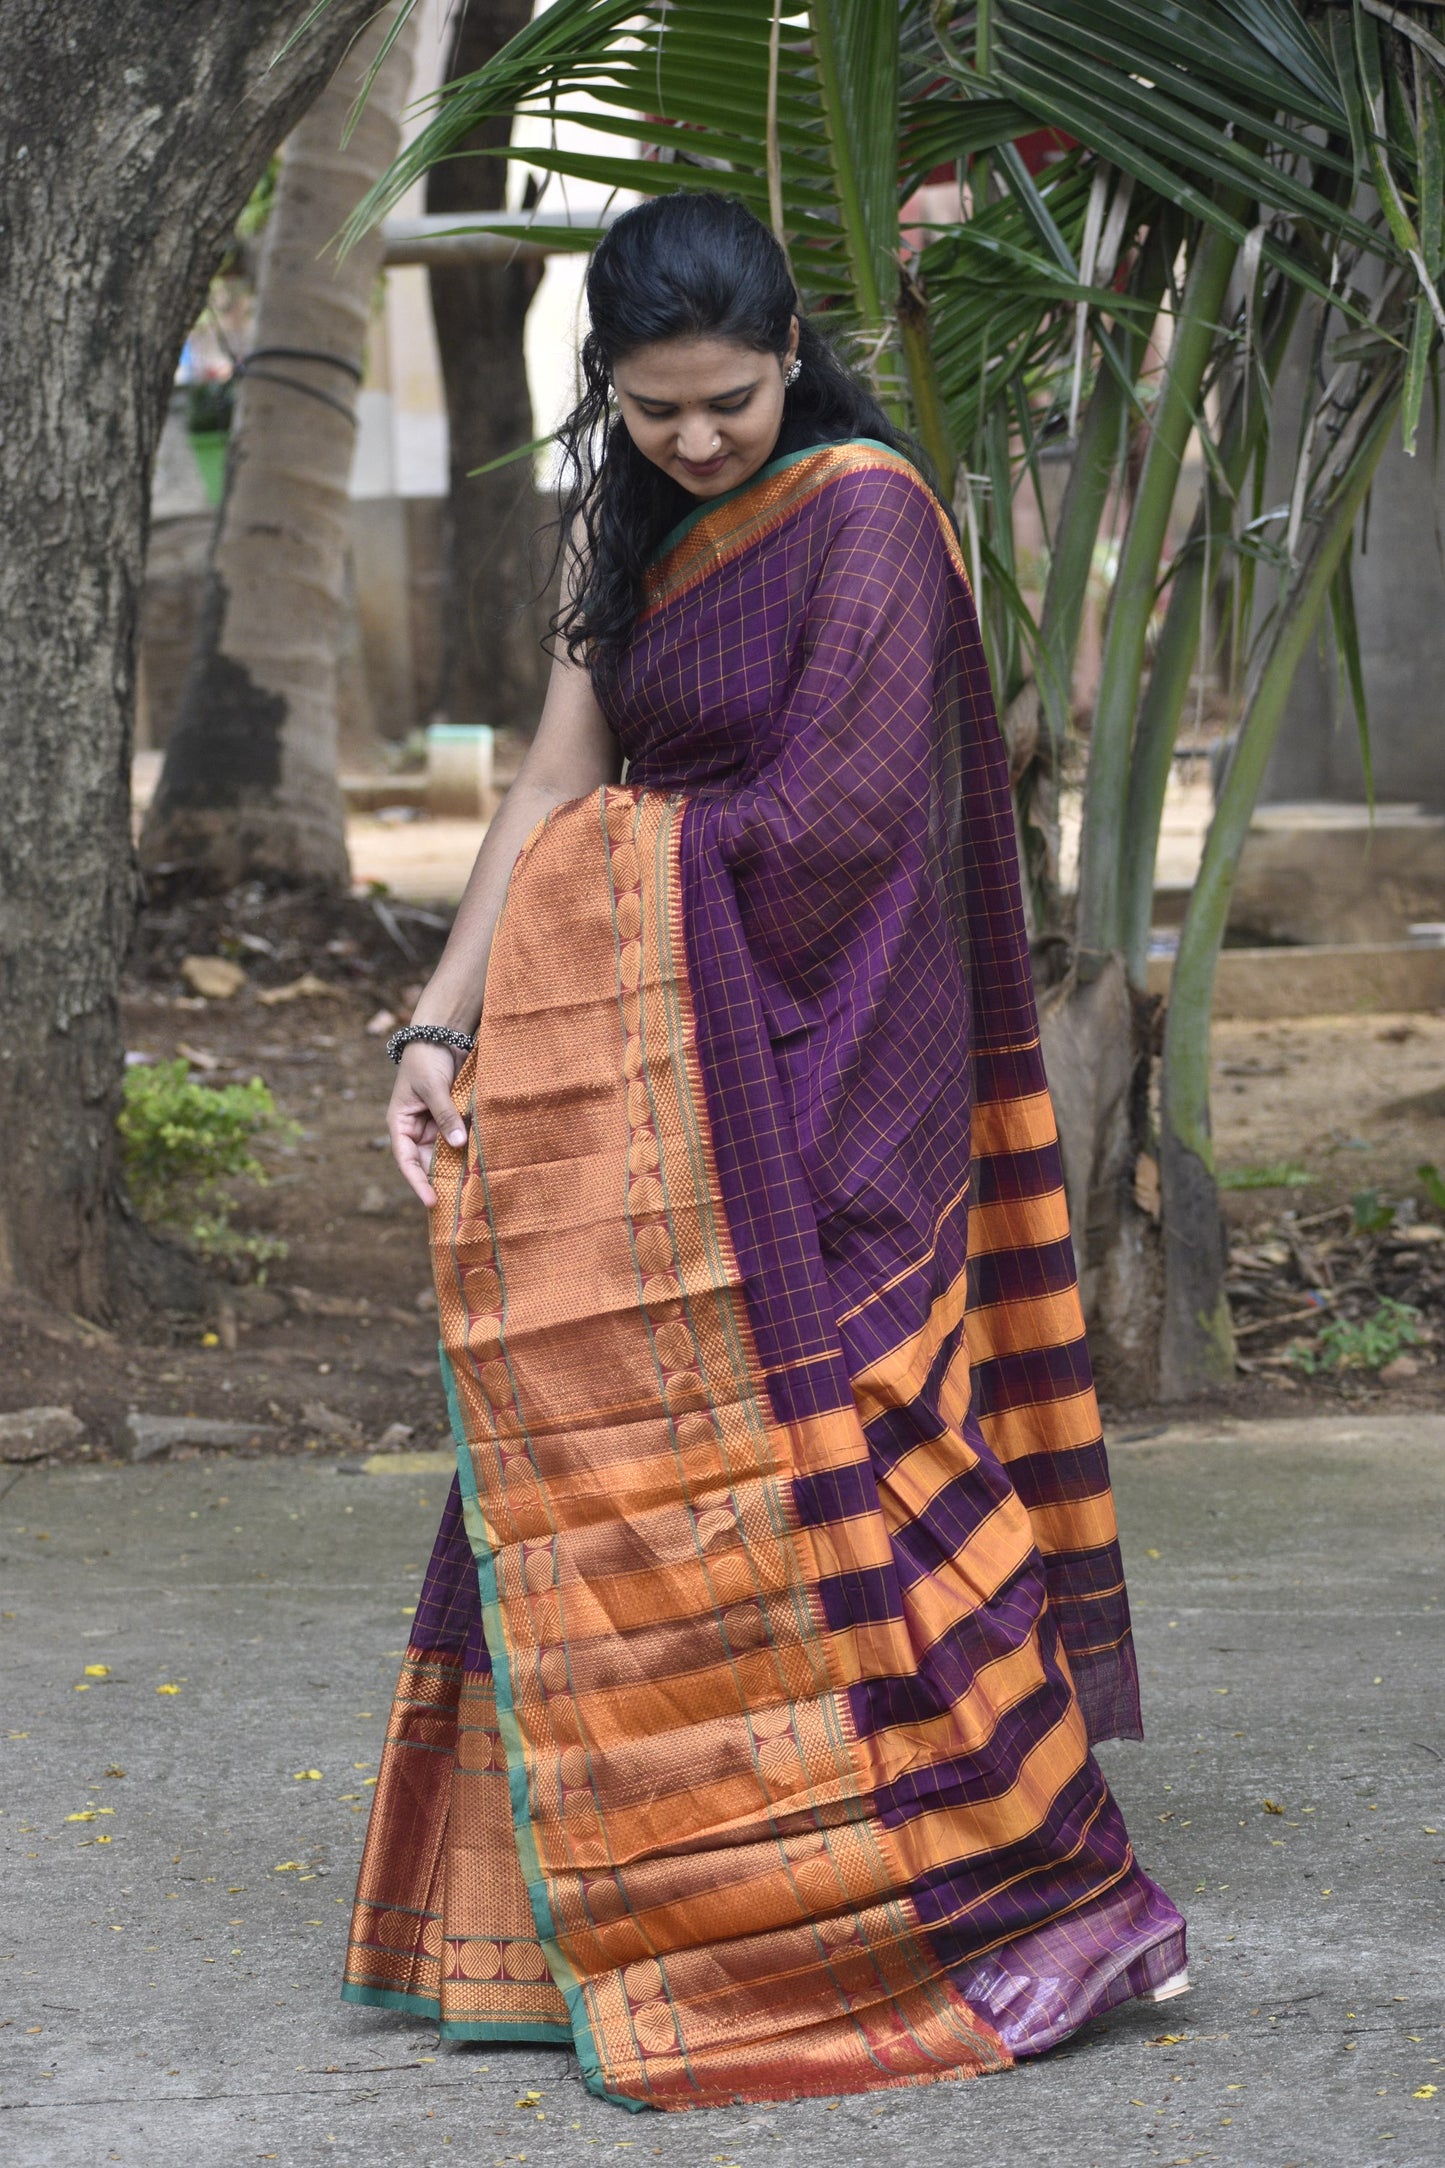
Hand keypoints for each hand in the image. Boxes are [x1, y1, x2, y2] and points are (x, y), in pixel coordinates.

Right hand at [388, 1042, 468, 1208]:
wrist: (441, 1035)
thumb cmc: (427, 1060)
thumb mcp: (433, 1087)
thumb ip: (445, 1114)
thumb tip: (459, 1144)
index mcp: (401, 1124)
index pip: (406, 1161)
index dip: (417, 1182)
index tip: (431, 1201)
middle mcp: (417, 1129)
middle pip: (428, 1161)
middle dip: (442, 1178)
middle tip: (460, 1199)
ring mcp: (436, 1124)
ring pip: (446, 1152)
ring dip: (458, 1164)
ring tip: (474, 1185)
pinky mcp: (454, 1118)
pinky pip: (460, 1138)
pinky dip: (470, 1148)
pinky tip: (483, 1161)